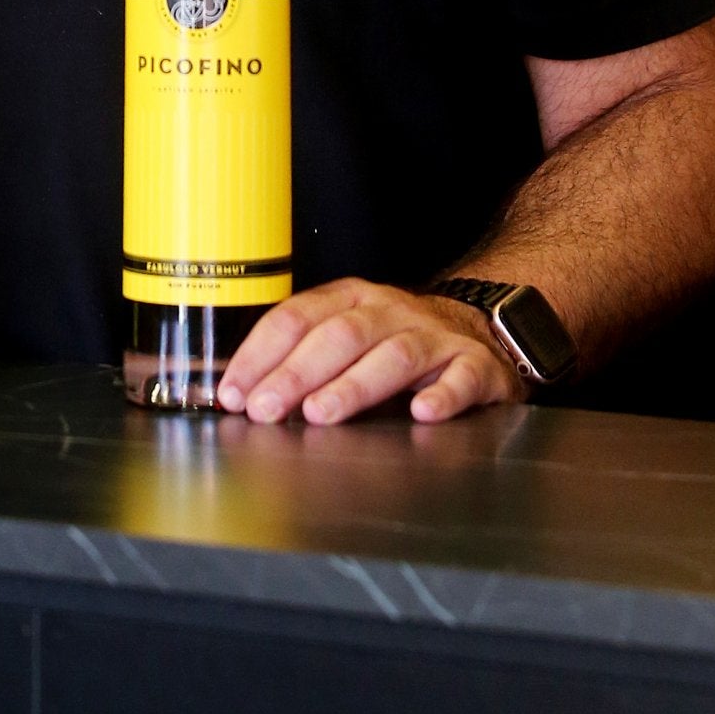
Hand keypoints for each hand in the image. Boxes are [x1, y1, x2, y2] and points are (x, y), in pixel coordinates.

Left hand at [216, 277, 523, 426]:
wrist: (479, 331)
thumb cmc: (397, 342)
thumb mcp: (349, 337)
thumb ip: (304, 360)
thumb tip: (244, 395)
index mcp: (350, 299)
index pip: (297, 318)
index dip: (261, 354)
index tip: (235, 391)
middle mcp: (390, 311)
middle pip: (341, 335)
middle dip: (297, 372)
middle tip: (266, 408)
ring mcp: (434, 337)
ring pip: (394, 355)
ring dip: (354, 385)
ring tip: (321, 413)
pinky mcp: (474, 365)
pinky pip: (462, 377)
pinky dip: (444, 395)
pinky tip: (423, 414)